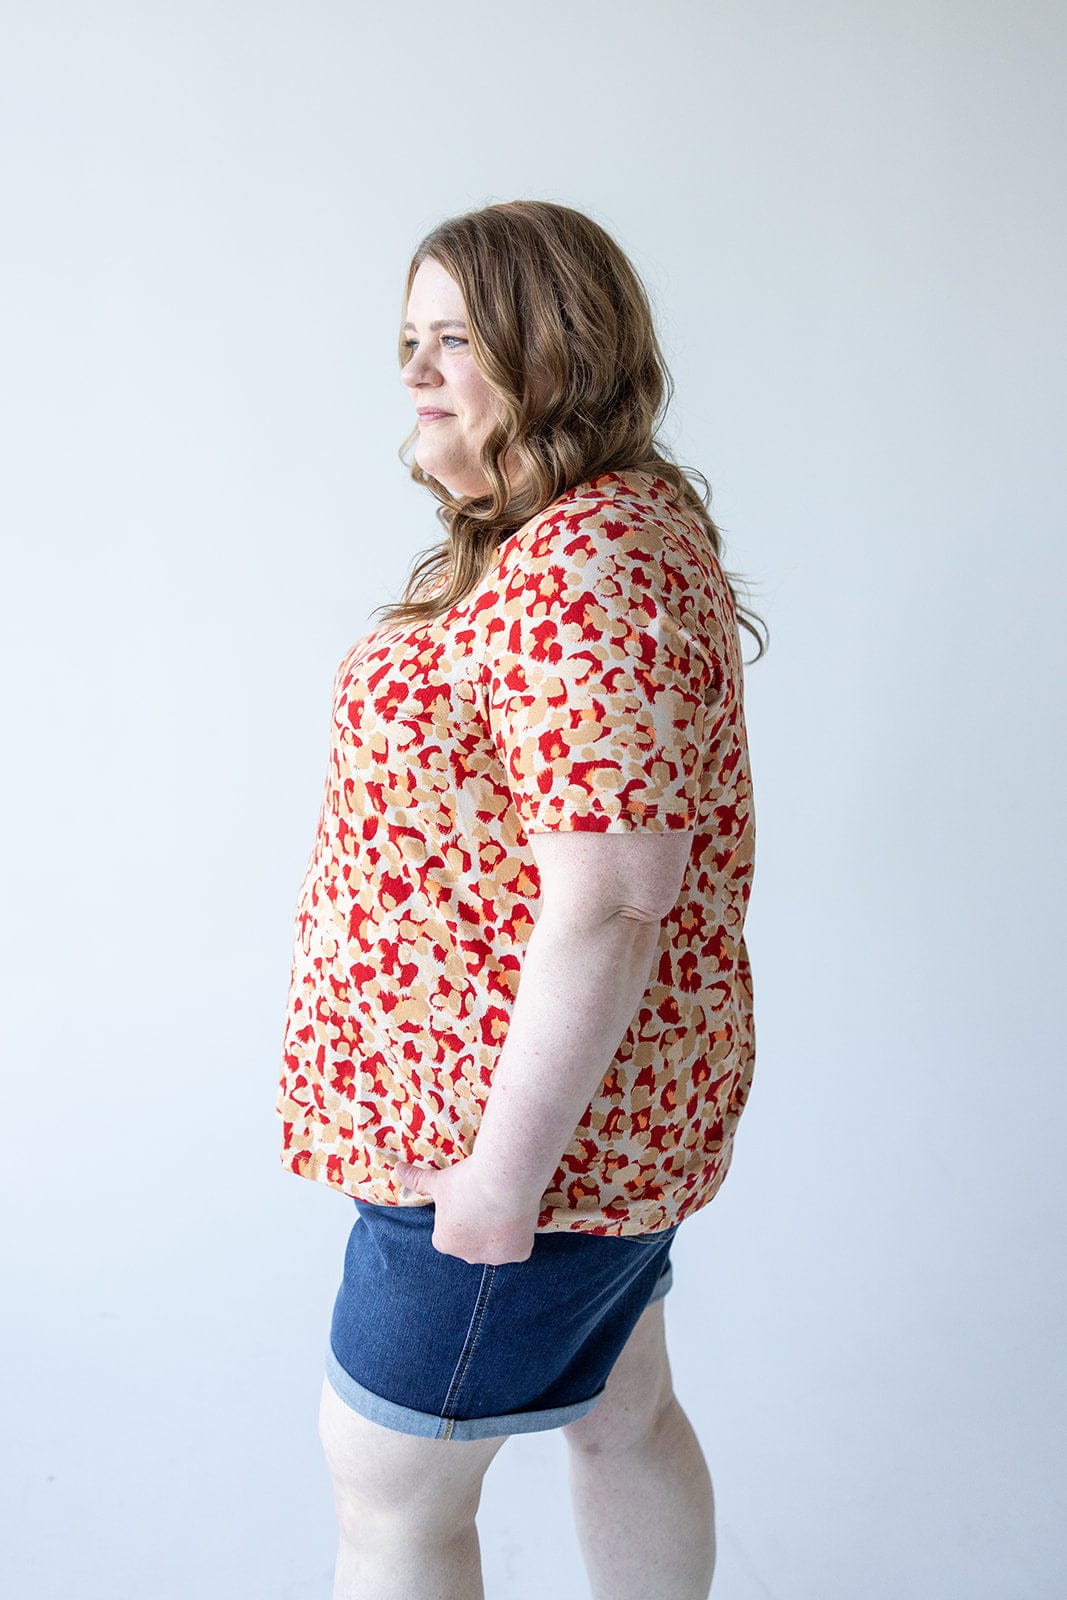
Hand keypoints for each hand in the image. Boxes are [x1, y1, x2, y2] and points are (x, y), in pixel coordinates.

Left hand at [392, 1154, 540, 1264]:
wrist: (503, 1180)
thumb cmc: (466, 1181)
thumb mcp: (438, 1180)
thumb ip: (417, 1180)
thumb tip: (397, 1168)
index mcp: (444, 1243)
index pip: (449, 1233)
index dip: (460, 1215)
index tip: (468, 1198)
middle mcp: (467, 1256)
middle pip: (472, 1242)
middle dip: (478, 1227)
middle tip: (487, 1200)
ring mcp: (494, 1258)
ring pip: (496, 1247)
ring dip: (498, 1233)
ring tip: (502, 1205)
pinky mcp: (518, 1254)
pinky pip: (517, 1248)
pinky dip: (518, 1236)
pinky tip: (517, 1216)